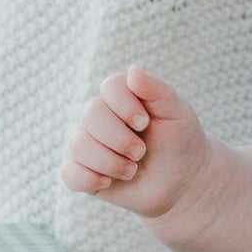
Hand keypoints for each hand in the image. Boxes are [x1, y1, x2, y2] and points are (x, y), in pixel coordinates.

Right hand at [60, 64, 211, 221]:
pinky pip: (69, 173)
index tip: (145, 123)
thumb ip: (157, 90)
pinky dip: (90, 179)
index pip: (109, 87)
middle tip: (141, 151)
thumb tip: (133, 70)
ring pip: (78, 145)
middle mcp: (100, 115)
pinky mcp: (82, 171)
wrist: (181, 181)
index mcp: (123, 95)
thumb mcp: (177, 113)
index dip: (124, 106)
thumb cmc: (180, 141)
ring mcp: (88, 142)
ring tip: (132, 169)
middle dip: (119, 138)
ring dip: (110, 162)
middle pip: (91, 115)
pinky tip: (109, 182)